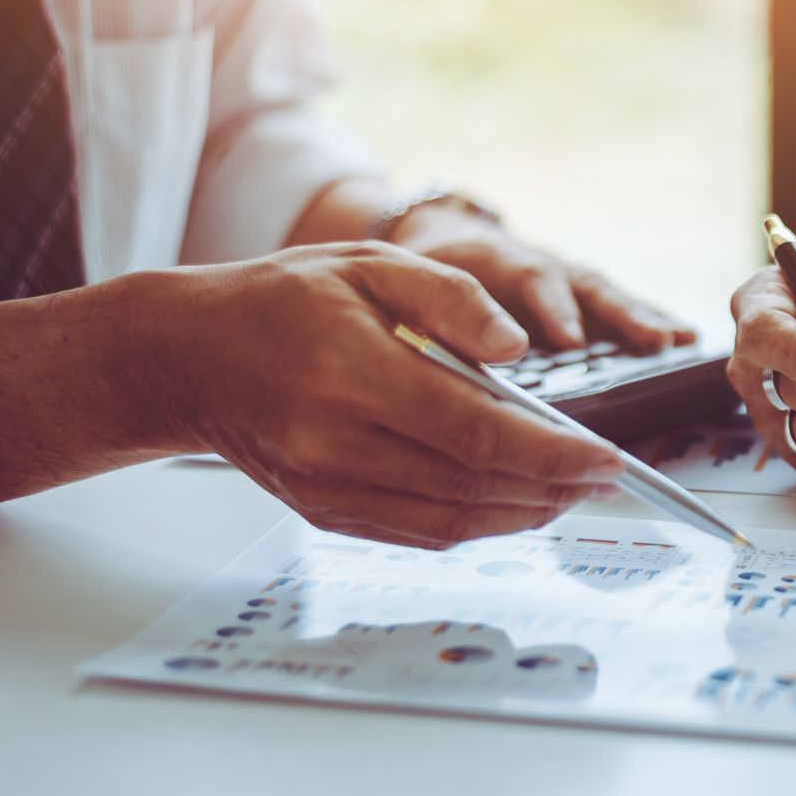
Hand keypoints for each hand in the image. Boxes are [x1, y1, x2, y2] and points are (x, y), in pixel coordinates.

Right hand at [159, 242, 626, 547]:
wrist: (188, 357)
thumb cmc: (282, 301)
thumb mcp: (369, 263)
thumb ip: (450, 297)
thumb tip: (518, 348)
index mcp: (350, 370)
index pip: (474, 428)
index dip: (551, 452)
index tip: (608, 458)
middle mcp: (334, 439)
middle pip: (471, 481)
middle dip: (552, 486)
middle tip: (606, 477)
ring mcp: (326, 486)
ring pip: (450, 519)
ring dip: (524, 513)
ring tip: (573, 491)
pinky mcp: (324, 512)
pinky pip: (418, 532)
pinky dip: (477, 524)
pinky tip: (515, 503)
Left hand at [390, 205, 695, 352]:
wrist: (438, 241)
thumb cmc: (423, 270)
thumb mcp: (412, 282)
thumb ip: (440, 310)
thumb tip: (483, 352)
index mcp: (496, 261)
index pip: (528, 279)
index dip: (552, 308)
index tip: (570, 340)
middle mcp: (540, 269)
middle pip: (585, 287)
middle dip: (621, 315)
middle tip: (652, 341)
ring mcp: (564, 284)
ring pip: (608, 298)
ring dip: (644, 320)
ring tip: (680, 342)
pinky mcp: (578, 301)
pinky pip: (619, 312)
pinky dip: (651, 324)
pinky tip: (684, 343)